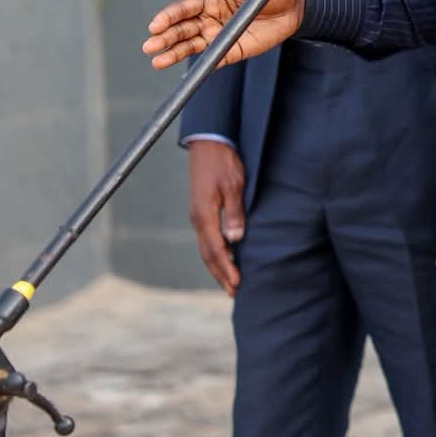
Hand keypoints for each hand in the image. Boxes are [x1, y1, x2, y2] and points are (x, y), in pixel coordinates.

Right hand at [145, 0, 302, 69]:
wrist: (296, 7)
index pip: (184, 8)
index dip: (169, 16)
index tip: (156, 24)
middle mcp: (209, 18)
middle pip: (182, 28)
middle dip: (165, 37)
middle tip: (150, 46)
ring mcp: (218, 35)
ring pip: (191, 45)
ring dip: (174, 53)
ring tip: (157, 62)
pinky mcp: (231, 50)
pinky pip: (213, 59)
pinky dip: (201, 65)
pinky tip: (187, 72)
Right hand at [187, 140, 246, 296]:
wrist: (209, 143)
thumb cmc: (224, 162)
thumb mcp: (234, 185)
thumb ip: (235, 213)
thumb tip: (235, 240)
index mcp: (205, 216)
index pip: (215, 251)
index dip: (226, 269)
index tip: (237, 284)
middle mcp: (198, 219)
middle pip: (207, 255)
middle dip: (220, 274)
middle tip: (233, 292)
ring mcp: (198, 215)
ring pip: (206, 248)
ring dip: (217, 265)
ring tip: (229, 281)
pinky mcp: (202, 209)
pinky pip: (207, 237)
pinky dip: (216, 252)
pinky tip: (225, 256)